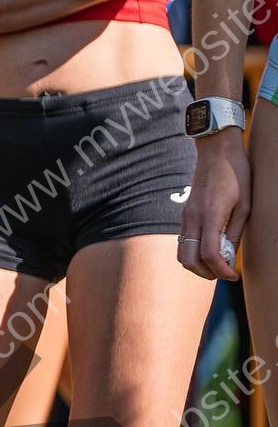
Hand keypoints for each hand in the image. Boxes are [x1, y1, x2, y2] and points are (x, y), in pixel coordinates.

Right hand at [178, 130, 248, 281]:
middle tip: (224, 273)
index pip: (209, 254)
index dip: (221, 270)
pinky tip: (211, 247)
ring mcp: (186, 215)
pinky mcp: (185, 213)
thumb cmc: (236, 174)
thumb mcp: (245, 204)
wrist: (216, 151)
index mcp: (210, 215)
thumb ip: (236, 231)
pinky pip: (184, 240)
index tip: (234, 275)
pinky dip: (195, 251)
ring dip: (197, 264)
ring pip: (182, 252)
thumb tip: (230, 253)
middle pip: (188, 259)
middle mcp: (192, 217)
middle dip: (206, 273)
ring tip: (217, 263)